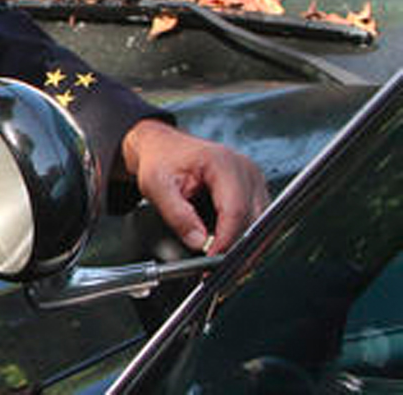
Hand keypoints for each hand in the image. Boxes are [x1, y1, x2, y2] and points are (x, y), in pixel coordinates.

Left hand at [120, 118, 267, 254]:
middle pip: (254, 219)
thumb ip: (176, 214)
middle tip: (215, 268)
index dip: (226, 239)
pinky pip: (257, 220)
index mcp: (223, 163)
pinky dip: (242, 235)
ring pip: (261, 223)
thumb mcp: (156, 185)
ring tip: (218, 259)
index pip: (235, 210)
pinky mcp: (254, 191)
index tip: (212, 259)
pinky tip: (224, 244)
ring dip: (242, 244)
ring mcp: (254, 181)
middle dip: (236, 247)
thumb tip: (197, 242)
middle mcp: (246, 171)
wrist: (163, 148)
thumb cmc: (161, 160)